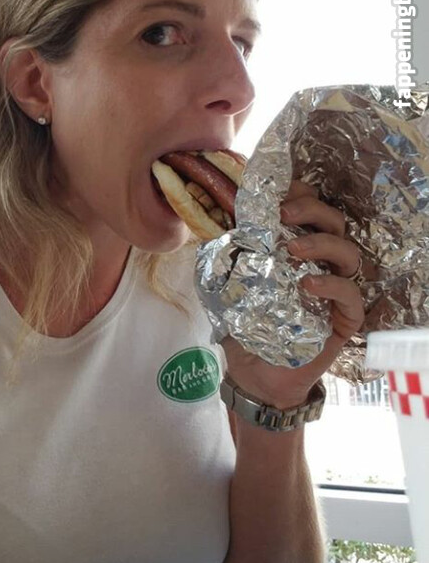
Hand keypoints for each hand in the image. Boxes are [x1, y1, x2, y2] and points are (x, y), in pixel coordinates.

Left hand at [221, 180, 365, 409]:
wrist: (251, 371)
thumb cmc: (242, 324)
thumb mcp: (224, 282)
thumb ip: (222, 253)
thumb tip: (211, 220)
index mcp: (294, 248)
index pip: (309, 210)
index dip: (300, 194)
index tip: (278, 191)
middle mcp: (318, 263)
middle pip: (333, 222)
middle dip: (311, 209)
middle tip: (283, 214)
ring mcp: (333, 290)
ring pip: (348, 253)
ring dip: (322, 243)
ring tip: (293, 249)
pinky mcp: (343, 320)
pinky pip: (351, 296)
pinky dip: (333, 286)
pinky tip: (308, 285)